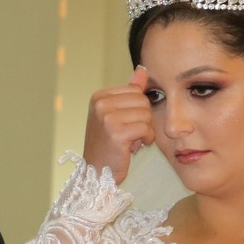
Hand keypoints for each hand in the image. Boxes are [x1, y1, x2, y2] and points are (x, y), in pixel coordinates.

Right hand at [83, 66, 153, 184]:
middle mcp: (101, 104)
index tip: (125, 122)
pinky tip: (133, 147)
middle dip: (143, 119)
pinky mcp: (116, 133)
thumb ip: (129, 91)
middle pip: (143, 101)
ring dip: (145, 130)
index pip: (136, 90)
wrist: (97, 173)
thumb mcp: (116, 114)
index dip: (138, 108)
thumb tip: (142, 70)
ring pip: (147, 114)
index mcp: (99, 96)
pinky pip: (146, 128)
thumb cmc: (108, 145)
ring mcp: (107, 118)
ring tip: (130, 140)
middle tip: (129, 133)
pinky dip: (146, 139)